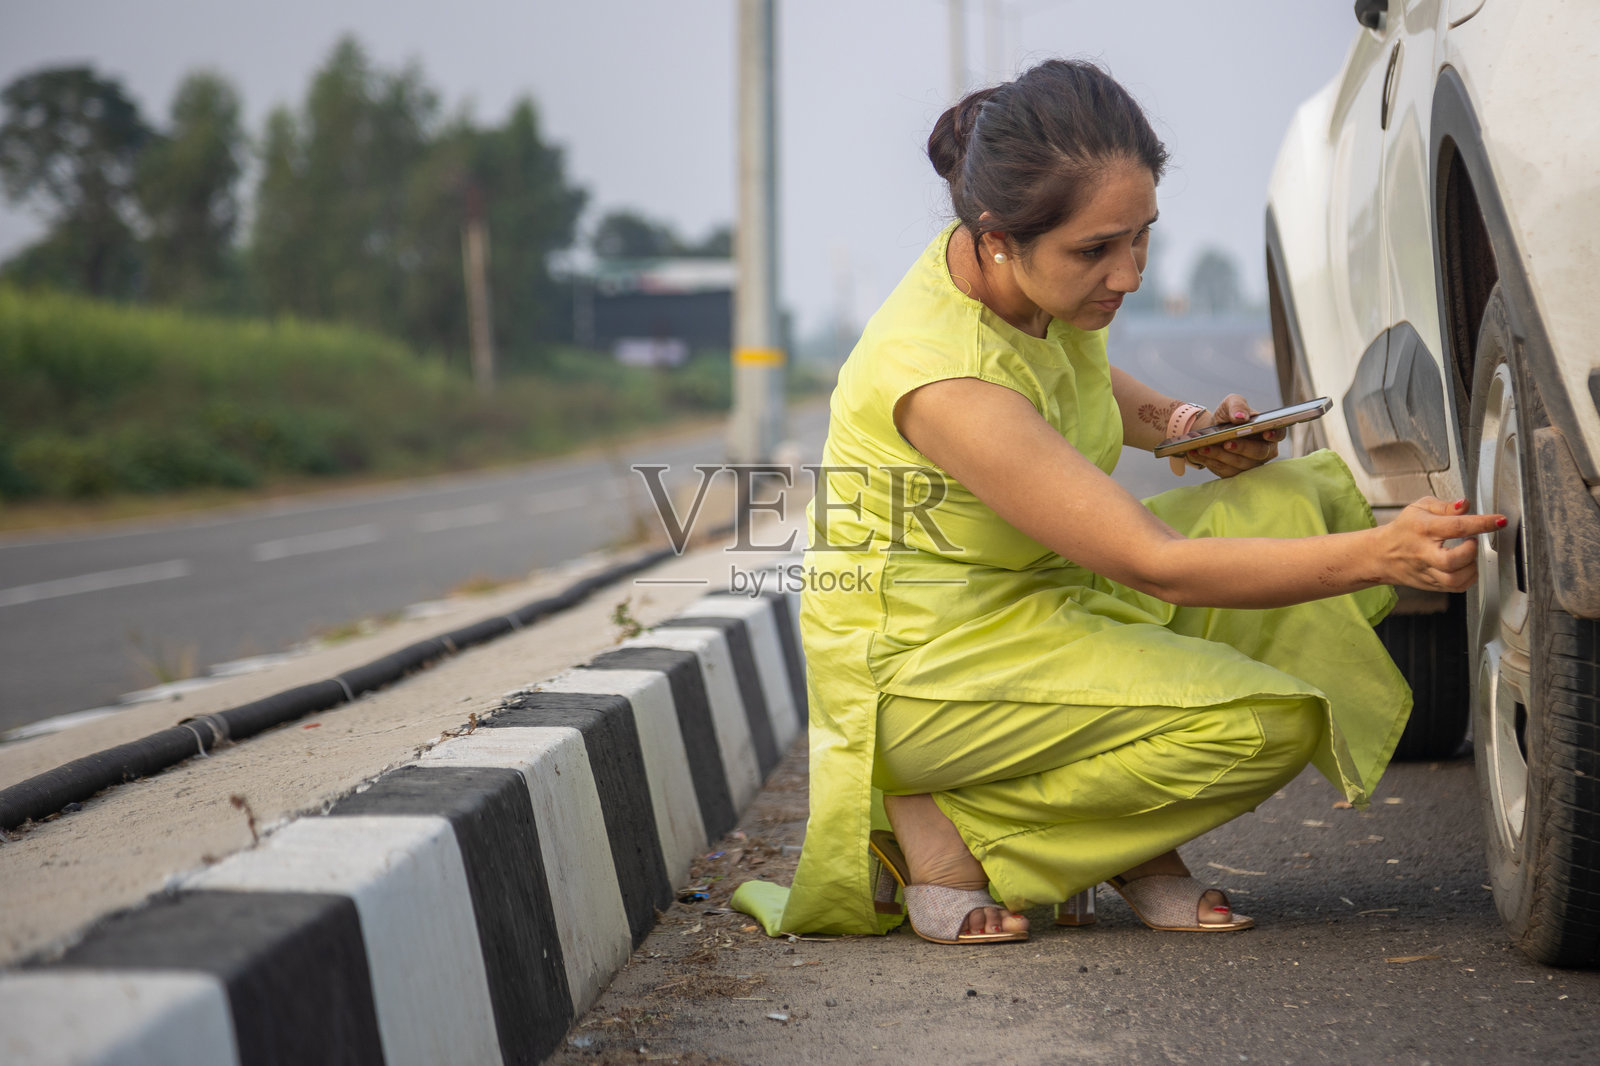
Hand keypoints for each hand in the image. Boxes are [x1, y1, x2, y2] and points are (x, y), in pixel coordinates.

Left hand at [1179, 394, 1281, 478]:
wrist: (1211, 431)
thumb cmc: (1227, 416)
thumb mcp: (1231, 403)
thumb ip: (1238, 405)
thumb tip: (1241, 416)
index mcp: (1268, 431)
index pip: (1278, 434)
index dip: (1275, 435)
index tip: (1266, 433)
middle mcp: (1263, 451)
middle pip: (1258, 453)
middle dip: (1242, 448)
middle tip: (1226, 443)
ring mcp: (1250, 464)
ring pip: (1239, 464)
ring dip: (1220, 456)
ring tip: (1204, 447)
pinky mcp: (1235, 473)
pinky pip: (1224, 471)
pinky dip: (1210, 461)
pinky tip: (1198, 453)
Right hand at [1377, 497, 1504, 591]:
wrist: (1381, 554)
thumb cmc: (1403, 530)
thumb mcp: (1419, 507)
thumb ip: (1445, 506)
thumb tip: (1465, 505)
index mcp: (1423, 529)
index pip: (1456, 526)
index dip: (1482, 523)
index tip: (1499, 521)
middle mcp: (1424, 553)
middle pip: (1451, 561)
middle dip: (1470, 552)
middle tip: (1472, 541)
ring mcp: (1427, 571)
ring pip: (1454, 579)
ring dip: (1471, 567)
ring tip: (1469, 555)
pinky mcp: (1431, 584)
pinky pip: (1455, 588)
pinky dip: (1468, 578)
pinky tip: (1466, 567)